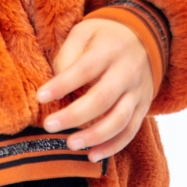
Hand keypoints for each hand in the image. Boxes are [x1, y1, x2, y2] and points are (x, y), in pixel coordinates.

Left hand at [37, 18, 153, 161]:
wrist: (146, 36)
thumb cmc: (105, 36)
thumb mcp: (84, 31)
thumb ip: (68, 54)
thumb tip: (57, 84)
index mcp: (109, 50)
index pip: (84, 69)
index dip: (62, 84)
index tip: (40, 97)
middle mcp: (127, 72)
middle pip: (102, 98)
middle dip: (74, 116)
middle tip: (49, 126)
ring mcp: (138, 91)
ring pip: (120, 120)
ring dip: (94, 136)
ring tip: (70, 144)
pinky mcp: (143, 106)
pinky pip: (131, 131)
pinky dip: (113, 146)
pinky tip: (92, 155)